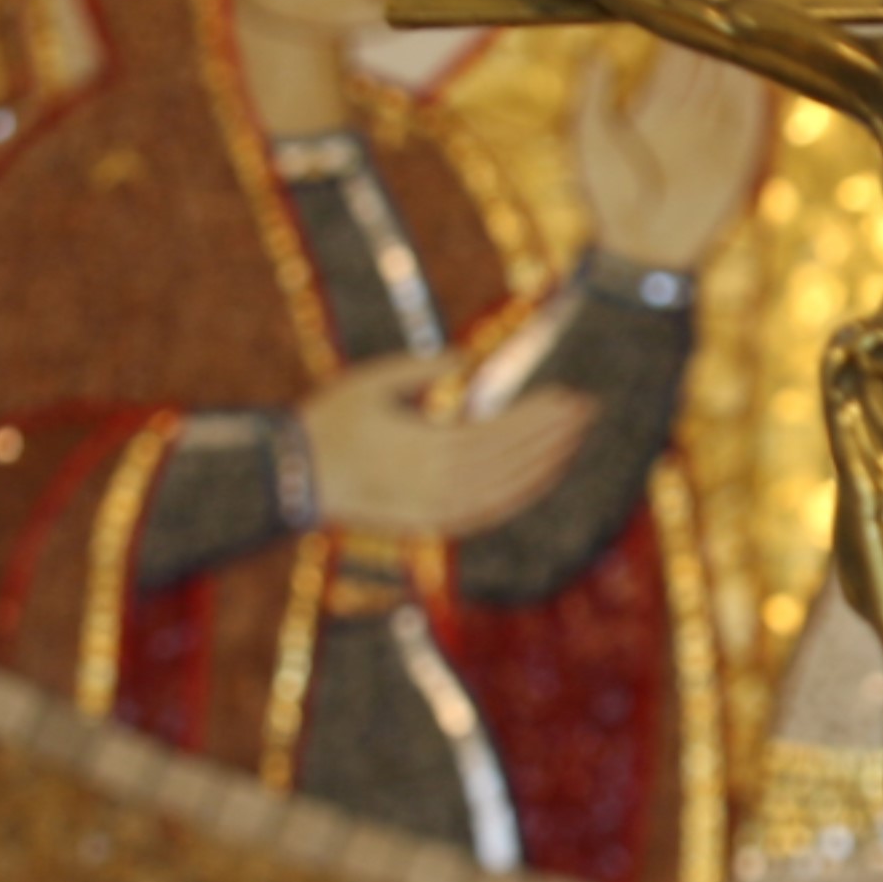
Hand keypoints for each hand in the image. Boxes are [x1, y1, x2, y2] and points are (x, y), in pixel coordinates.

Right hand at [296, 351, 599, 539]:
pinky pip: (490, 511)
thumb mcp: (372, 381)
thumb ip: (422, 369)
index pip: (502, 431)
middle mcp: (441, 485)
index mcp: (429, 448)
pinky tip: (542, 477)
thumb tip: (466, 357)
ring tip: (575, 437)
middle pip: (515, 459)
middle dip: (555, 434)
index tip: (569, 395)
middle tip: (589, 409)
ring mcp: (439, 510)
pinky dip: (522, 494)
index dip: (540, 415)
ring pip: (509, 489)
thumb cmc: (328, 422)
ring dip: (547, 463)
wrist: (293, 480)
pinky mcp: (433, 524)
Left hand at [577, 43, 766, 271]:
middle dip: (715, 29)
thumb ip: (593, 96)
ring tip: (746, 14)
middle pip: (708, 61)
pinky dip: (757, 90)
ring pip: (732, 81)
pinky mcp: (737, 156)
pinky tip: (759, 62)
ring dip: (740, 52)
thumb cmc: (607, 197)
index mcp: (656, 107)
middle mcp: (689, 114)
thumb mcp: (589, 140)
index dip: (681, 28)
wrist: (639, 249)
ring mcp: (715, 133)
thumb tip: (598, 52)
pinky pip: (751, 115)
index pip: (675, 57)